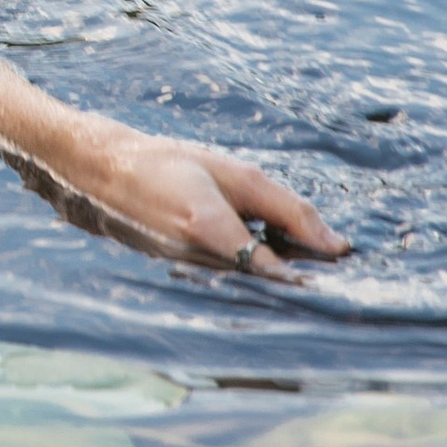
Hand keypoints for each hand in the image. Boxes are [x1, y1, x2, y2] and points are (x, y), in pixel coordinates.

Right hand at [59, 125, 347, 277]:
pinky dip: (246, 266)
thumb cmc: (172, 164)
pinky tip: (253, 246)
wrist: (103, 171)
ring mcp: (183, 272)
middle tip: (332, 269)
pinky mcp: (178, 275)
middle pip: (264, 281)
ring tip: (296, 255)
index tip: (343, 276)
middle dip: (297, 274)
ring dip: (273, 270)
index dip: (310, 276)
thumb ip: (289, 209)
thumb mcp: (236, 174)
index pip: (274, 270)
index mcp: (208, 228)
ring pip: (246, 282)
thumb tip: (336, 245)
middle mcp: (194, 259)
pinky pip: (226, 276)